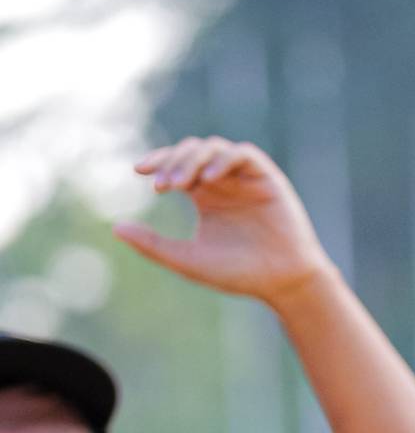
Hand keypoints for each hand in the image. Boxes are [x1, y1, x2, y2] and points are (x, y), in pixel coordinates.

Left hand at [114, 138, 331, 306]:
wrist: (281, 283)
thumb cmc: (238, 273)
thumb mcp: (187, 258)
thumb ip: (152, 244)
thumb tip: (114, 227)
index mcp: (204, 195)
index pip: (176, 165)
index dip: (158, 161)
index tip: (139, 171)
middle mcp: (223, 181)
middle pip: (191, 151)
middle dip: (173, 162)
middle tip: (162, 185)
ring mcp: (245, 177)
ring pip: (214, 148)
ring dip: (194, 160)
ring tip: (181, 182)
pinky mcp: (267, 177)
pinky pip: (243, 155)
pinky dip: (224, 160)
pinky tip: (210, 178)